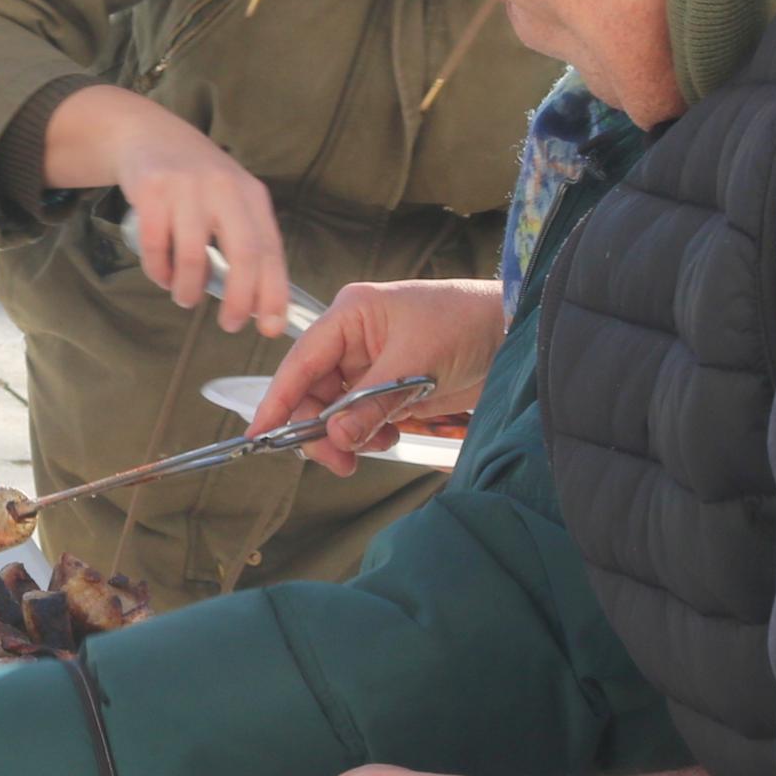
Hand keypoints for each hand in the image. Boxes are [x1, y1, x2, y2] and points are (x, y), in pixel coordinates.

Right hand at [45, 86, 287, 336]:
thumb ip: (243, 240)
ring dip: (189, 289)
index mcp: (251, 194)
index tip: (271, 326)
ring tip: (185, 298)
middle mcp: (224, 188)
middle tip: (231, 325)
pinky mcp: (151, 190)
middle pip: (244, 254)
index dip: (274, 292)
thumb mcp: (230, 198)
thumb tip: (256, 303)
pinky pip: (156, 246)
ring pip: (193, 257)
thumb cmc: (194, 180)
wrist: (146, 134)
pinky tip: (162, 276)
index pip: (271, 250)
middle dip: (240, 300)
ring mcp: (186, 187)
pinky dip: (159, 271)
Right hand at [250, 276, 507, 467]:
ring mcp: (370, 363)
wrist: (514, 330)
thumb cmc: (466, 322)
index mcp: (350, 314)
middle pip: (313, 391)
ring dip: (348, 435)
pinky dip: (368, 433)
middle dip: (321, 428)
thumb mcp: (416, 363)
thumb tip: (336, 438)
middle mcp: (353, 338)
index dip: (279, 399)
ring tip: (376, 446)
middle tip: (340, 461)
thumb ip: (371, 403)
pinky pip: (361, 417)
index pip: (301, 361)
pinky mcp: (389, 385)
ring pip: (336, 410)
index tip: (261, 435)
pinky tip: (389, 436)